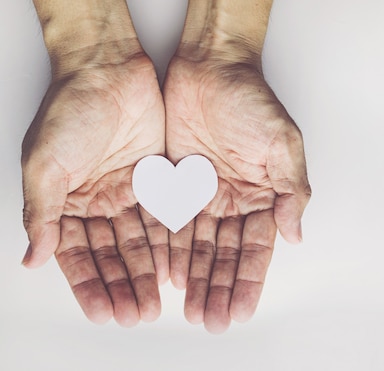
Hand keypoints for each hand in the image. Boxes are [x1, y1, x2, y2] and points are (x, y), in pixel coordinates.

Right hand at [21, 47, 167, 326]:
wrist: (108, 69)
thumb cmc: (71, 110)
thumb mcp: (44, 163)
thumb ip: (41, 212)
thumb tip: (32, 259)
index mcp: (66, 202)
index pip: (78, 255)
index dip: (90, 285)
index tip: (102, 314)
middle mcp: (98, 201)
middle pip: (112, 254)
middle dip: (123, 286)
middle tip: (135, 316)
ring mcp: (129, 192)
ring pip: (140, 242)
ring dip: (146, 273)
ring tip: (155, 305)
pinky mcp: (157, 179)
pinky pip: (164, 218)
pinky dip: (168, 245)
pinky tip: (174, 270)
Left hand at [163, 56, 310, 332]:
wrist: (210, 67)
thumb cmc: (251, 100)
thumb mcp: (283, 144)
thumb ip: (291, 191)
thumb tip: (295, 235)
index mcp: (263, 195)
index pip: (255, 248)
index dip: (248, 281)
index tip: (240, 311)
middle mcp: (234, 200)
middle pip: (225, 255)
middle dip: (219, 289)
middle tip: (212, 321)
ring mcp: (204, 194)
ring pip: (198, 247)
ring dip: (195, 279)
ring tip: (191, 310)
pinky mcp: (175, 183)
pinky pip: (171, 224)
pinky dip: (170, 251)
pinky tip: (168, 276)